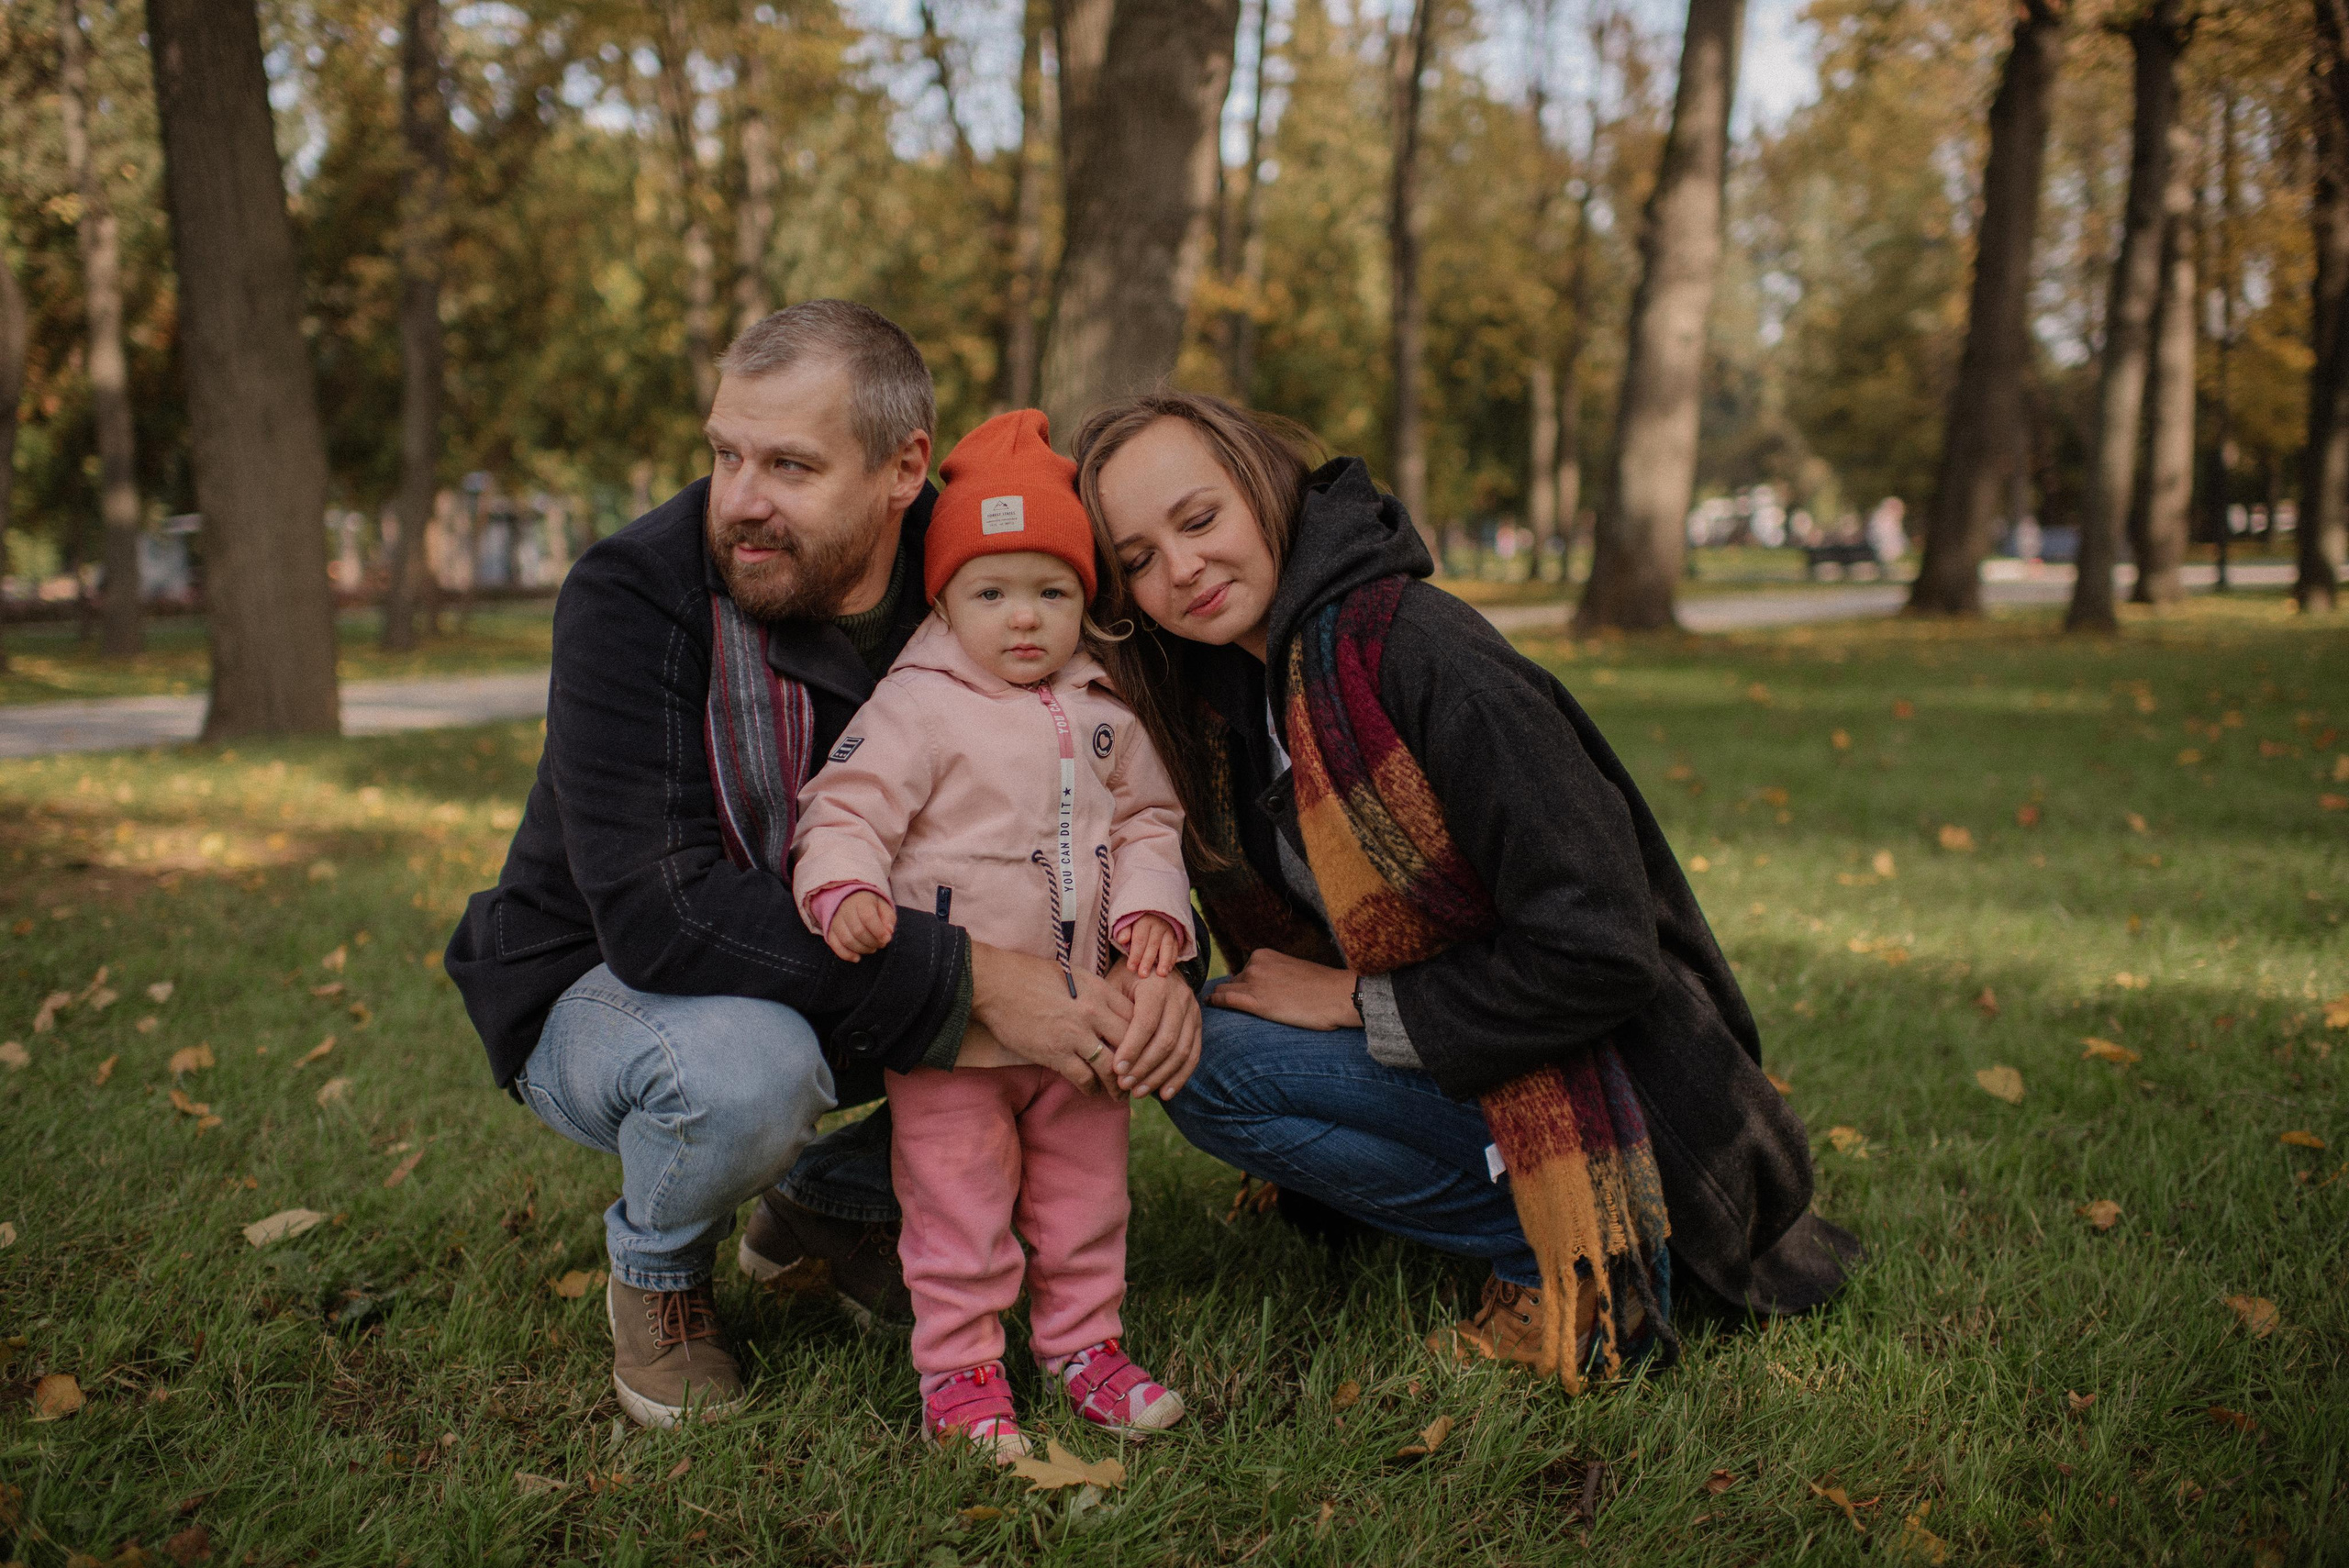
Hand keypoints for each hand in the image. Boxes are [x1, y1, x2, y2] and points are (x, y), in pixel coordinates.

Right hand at [825, 890, 895, 960]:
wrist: (849, 900)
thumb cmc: (870, 906)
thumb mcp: (884, 907)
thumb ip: (888, 919)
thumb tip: (888, 933)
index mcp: (861, 902)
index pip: (868, 917)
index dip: (878, 931)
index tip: (886, 939)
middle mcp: (845, 910)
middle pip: (858, 931)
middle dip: (872, 942)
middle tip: (881, 944)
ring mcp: (835, 921)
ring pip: (847, 940)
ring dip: (862, 949)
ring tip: (872, 948)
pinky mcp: (830, 931)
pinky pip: (835, 946)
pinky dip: (846, 955)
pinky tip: (857, 958)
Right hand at [969, 942, 1129, 1093]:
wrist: (996, 985)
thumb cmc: (1031, 976)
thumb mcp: (1073, 975)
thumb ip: (1096, 993)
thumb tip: (1113, 1012)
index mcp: (1099, 990)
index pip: (1136, 1017)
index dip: (1145, 1037)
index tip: (1146, 1050)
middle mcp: (1092, 1012)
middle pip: (1130, 1043)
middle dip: (1139, 1064)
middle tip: (1140, 1078)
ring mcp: (1074, 1034)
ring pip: (1111, 1067)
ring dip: (1118, 1085)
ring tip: (1120, 1094)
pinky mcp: (1055, 1053)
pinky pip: (1083, 1078)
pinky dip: (1091, 1088)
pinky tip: (1092, 1091)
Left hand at [1110, 967, 1202, 1099]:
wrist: (1156, 961)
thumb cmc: (1126, 977)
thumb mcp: (1114, 985)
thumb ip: (1111, 1012)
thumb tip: (1102, 1049)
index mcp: (1156, 985)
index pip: (1146, 1022)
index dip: (1132, 1048)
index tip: (1115, 1070)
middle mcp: (1180, 997)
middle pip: (1166, 1040)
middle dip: (1144, 1067)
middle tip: (1123, 1085)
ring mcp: (1192, 1011)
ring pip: (1182, 1051)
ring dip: (1160, 1076)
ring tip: (1138, 1092)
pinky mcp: (1198, 1024)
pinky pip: (1194, 1055)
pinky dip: (1180, 1077)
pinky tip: (1164, 1094)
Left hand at [1119, 913, 1184, 978]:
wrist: (1154, 911)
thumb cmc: (1137, 920)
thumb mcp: (1127, 921)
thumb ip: (1124, 931)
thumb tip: (1122, 939)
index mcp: (1144, 921)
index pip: (1139, 939)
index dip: (1135, 954)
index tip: (1131, 968)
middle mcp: (1158, 925)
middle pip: (1153, 944)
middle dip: (1147, 961)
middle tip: (1143, 974)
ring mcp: (1168, 930)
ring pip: (1167, 946)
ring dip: (1164, 961)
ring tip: (1161, 974)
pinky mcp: (1175, 935)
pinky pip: (1175, 947)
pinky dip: (1172, 959)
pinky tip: (1169, 969)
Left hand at [1207, 949, 1361, 1030]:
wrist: (1338, 995)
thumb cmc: (1322, 987)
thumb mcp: (1293, 970)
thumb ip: (1274, 974)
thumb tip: (1265, 988)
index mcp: (1264, 955)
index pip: (1242, 972)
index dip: (1240, 986)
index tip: (1236, 995)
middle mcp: (1255, 964)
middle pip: (1233, 982)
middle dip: (1231, 994)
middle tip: (1227, 1006)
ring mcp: (1254, 982)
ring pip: (1225, 991)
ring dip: (1221, 1000)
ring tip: (1216, 1009)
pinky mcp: (1256, 1002)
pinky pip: (1226, 1000)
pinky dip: (1216, 1003)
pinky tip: (1212, 1006)